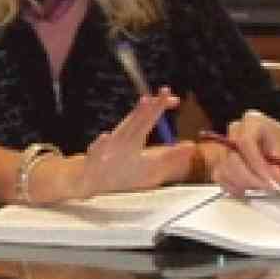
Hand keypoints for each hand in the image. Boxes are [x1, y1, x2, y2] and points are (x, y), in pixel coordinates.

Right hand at [70, 90, 193, 198]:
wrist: (88, 184)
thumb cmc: (120, 173)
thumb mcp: (149, 167)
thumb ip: (169, 156)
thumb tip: (191, 147)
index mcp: (133, 137)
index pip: (148, 119)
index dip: (161, 107)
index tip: (175, 99)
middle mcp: (121, 140)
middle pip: (137, 121)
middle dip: (149, 108)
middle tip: (162, 94)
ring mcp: (107, 150)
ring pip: (119, 133)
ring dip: (129, 120)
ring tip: (140, 106)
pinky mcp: (94, 162)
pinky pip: (96, 153)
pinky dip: (101, 145)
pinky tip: (105, 137)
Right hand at [212, 111, 279, 195]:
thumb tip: (273, 180)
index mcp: (251, 122)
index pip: (245, 142)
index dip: (256, 163)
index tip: (269, 179)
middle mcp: (234, 131)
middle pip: (232, 158)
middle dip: (250, 178)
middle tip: (268, 188)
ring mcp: (225, 145)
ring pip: (224, 169)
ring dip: (242, 184)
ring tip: (260, 187)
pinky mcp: (221, 160)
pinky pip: (219, 176)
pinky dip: (232, 186)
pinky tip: (246, 190)